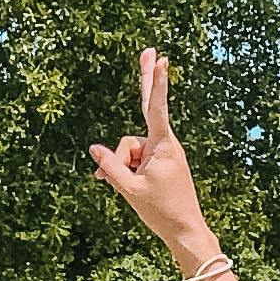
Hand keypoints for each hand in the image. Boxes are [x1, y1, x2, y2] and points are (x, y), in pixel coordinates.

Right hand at [89, 48, 214, 264]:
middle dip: (147, 80)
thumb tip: (94, 148)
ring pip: (131, 148)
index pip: (156, 108)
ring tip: (130, 190)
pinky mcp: (159, 162)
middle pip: (147, 109)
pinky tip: (124, 186)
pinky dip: (127, 170)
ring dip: (122, 166)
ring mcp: (162, 152)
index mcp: (163, 146)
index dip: (156, 83)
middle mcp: (165, 144)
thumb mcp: (130, 189)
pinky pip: (136, 159)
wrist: (185, 232)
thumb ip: (110, 167)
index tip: (162, 60)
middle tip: (150, 49)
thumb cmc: (161, 211)